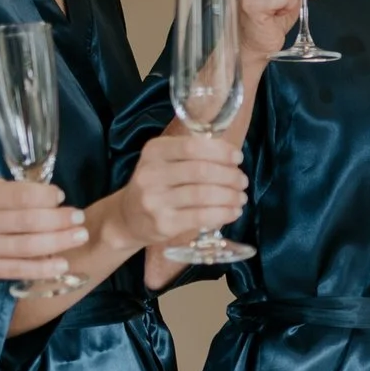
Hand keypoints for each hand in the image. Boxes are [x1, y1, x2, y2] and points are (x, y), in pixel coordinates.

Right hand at [0, 175, 85, 285]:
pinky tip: (61, 264)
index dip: (46, 197)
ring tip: (79, 236)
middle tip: (80, 218)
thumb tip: (46, 195)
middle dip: (59, 220)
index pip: (19, 197)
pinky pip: (15, 270)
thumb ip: (7, 190)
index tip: (61, 197)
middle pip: (26, 223)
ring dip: (57, 242)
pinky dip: (41, 268)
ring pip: (25, 248)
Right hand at [117, 125, 246, 248]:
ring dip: (230, 196)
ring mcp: (155, 200)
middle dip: (229, 176)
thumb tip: (231, 156)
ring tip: (241, 197)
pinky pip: (201, 217)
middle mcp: (151, 174)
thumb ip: (191, 154)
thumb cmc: (155, 185)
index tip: (238, 158)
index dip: (221, 152)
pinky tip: (233, 212)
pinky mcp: (163, 224)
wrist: (127, 217)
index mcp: (155, 151)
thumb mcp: (163, 160)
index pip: (193, 146)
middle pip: (201, 171)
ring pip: (203, 195)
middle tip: (242, 181)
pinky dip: (223, 214)